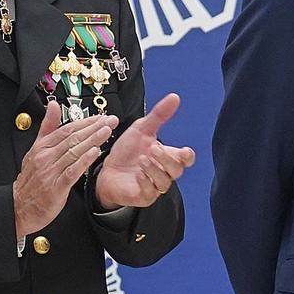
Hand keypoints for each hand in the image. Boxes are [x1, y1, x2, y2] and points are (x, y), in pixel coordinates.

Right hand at [14, 104, 115, 240]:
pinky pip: (71, 172)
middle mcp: (46, 157)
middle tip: (111, 120)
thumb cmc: (31, 180)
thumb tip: (53, 105)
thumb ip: (47, 128)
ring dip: (92, 140)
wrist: (19, 207)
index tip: (101, 116)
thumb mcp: (36, 150)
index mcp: (42, 147)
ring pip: (73, 152)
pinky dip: (83, 162)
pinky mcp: (56, 187)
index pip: (66, 130)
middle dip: (94, 128)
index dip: (85, 122)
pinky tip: (94, 153)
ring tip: (107, 131)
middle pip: (72, 138)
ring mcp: (50, 172)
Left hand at [93, 94, 196, 209]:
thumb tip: (175, 97)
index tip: (184, 150)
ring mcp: (154, 186)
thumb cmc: (126, 152)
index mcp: (167, 157)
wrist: (105, 170)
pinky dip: (145, 181)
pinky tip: (137, 173)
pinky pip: (149, 191)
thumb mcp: (141, 129)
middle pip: (177, 170)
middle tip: (153, 148)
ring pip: (164, 181)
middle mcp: (164, 173)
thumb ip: (159, 115)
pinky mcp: (143, 196)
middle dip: (167, 159)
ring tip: (143, 159)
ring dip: (154, 169)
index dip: (188, 156)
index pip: (186, 160)